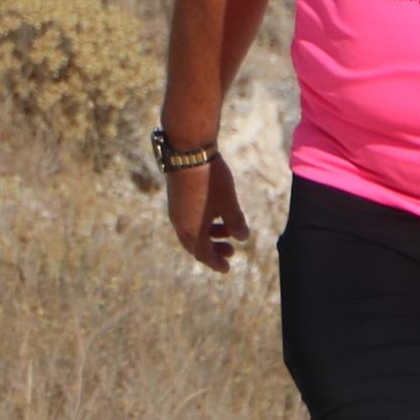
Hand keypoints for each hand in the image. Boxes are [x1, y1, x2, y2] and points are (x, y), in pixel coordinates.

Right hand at [169, 152, 249, 269]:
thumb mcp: (228, 203)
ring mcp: (176, 210)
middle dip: (213, 250)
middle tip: (231, 251)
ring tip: (228, 231)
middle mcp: (180, 224)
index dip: (217, 263)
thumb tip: (243, 238)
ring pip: (192, 231)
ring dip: (210, 235)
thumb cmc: (210, 179)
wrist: (188, 150)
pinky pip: (188, 219)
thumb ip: (236, 223)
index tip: (227, 268)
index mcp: (191, 230)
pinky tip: (215, 212)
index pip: (204, 255)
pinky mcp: (176, 198)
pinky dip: (202, 223)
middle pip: (196, 245)